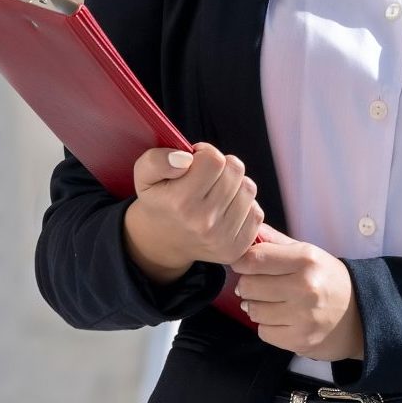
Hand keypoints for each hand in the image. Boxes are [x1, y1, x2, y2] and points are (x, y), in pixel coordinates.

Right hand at [122, 142, 264, 283]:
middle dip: (222, 167)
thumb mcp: (144, 175)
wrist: (162, 242)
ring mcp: (222, 238)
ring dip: (235, 185)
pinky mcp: (237, 248)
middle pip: (235, 170)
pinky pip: (256, 212)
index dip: (205, 153)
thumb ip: (157, 160)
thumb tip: (185, 159)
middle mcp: (203, 222)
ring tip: (216, 192)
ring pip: (248, 189)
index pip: (214, 159)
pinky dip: (244, 206)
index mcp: (180, 202)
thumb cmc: (159, 201)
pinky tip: (226, 209)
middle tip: (207, 177)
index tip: (196, 162)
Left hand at [226, 231, 364, 362]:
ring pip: (253, 311)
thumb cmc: (328, 280)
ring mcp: (303, 316)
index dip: (241, 262)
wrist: (360, 317)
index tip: (243, 265)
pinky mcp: (300, 340)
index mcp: (307, 260)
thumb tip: (248, 229)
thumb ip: (276, 242)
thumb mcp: (308, 253)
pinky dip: (268, 326)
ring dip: (257, 307)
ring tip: (272, 303)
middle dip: (248, 285)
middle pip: (249, 286)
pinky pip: (263, 332)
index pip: (255, 259)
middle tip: (260, 286)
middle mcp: (305, 287)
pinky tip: (282, 319)